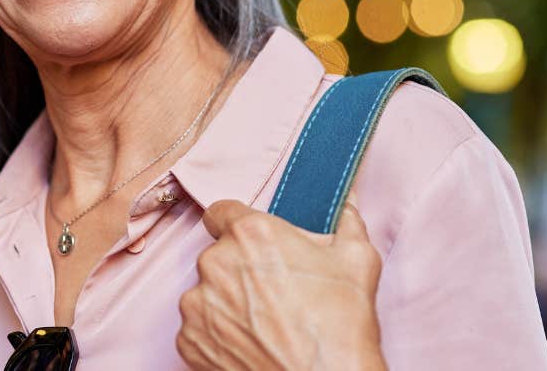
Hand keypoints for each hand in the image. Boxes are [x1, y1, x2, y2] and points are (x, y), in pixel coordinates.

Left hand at [176, 189, 388, 369]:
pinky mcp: (189, 341)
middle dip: (239, 268)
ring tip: (263, 322)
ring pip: (206, 292)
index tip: (248, 242)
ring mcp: (198, 304)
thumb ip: (345, 220)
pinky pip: (199, 328)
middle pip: (218, 255)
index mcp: (250, 233)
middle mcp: (215, 263)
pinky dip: (219, 334)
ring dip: (227, 302)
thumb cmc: (340, 325)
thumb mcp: (357, 259)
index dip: (235, 225)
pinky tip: (251, 342)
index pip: (221, 212)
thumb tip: (345, 203)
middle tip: (272, 289)